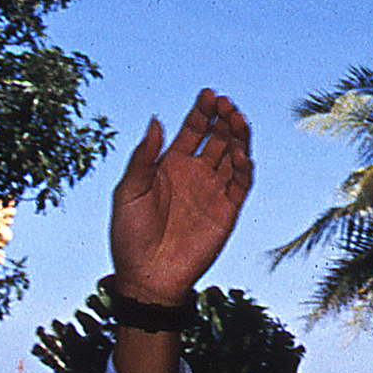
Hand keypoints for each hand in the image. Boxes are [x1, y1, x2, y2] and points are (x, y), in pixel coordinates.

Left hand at [110, 90, 253, 304]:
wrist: (147, 277)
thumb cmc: (129, 235)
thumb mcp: (128, 192)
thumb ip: (143, 158)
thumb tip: (156, 121)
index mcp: (171, 164)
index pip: (193, 130)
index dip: (202, 111)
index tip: (209, 95)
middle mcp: (196, 173)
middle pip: (217, 137)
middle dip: (224, 118)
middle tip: (226, 104)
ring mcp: (213, 191)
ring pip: (233, 155)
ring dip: (238, 136)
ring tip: (238, 119)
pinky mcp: (227, 211)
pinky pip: (241, 184)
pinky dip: (244, 167)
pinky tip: (240, 154)